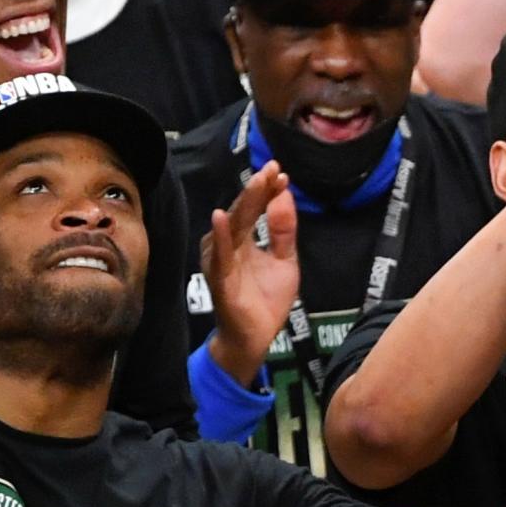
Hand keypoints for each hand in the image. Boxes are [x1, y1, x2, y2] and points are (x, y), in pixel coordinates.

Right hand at [202, 162, 298, 381]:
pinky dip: (221, 236)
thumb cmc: (265, 299)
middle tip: (271, 168)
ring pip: (233, 227)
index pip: (255, 208)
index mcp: (243, 239)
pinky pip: (220, 255)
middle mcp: (228, 245)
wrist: (256, 338)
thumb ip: (283, 230)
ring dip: (243, 204)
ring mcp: (222, 260)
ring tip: (257, 181)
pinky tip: (222, 217)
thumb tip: (285, 195)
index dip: (267, 190)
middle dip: (257, 188)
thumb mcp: (285, 260)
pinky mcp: (220, 279)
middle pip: (243, 211)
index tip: (281, 171)